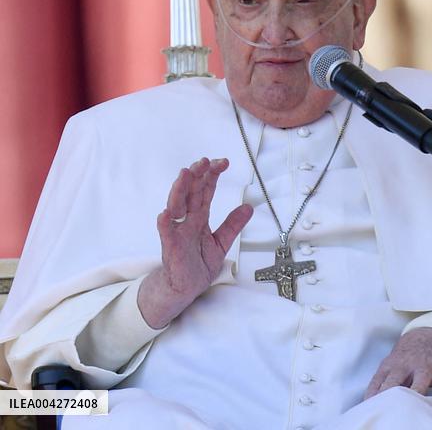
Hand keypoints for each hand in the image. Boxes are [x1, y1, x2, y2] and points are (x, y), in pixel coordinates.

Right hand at [138, 157, 252, 327]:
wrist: (185, 289)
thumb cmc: (198, 264)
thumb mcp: (221, 243)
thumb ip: (232, 225)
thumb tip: (248, 207)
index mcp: (199, 216)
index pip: (205, 190)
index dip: (212, 175)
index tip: (223, 162)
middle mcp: (187, 220)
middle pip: (190, 192)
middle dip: (196, 175)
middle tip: (204, 161)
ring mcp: (178, 232)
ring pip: (176, 206)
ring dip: (179, 189)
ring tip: (185, 174)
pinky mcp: (171, 248)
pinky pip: (166, 234)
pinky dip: (165, 223)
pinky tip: (165, 213)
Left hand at [364, 328, 431, 412]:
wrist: (430, 335)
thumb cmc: (406, 358)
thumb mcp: (391, 365)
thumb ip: (381, 383)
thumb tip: (367, 405)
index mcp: (391, 366)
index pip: (377, 383)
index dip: (372, 397)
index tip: (370, 411)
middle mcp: (406, 366)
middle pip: (394, 382)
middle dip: (390, 394)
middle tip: (387, 410)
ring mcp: (425, 368)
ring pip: (420, 381)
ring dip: (417, 393)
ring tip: (416, 407)